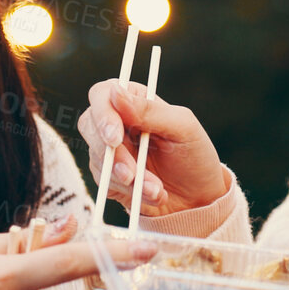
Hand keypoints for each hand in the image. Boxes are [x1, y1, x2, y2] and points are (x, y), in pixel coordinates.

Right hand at [78, 79, 229, 215]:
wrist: (199, 197)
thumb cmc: (195, 155)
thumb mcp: (183, 128)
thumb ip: (150, 110)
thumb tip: (116, 92)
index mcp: (134, 101)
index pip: (102, 95)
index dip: (103, 115)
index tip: (115, 138)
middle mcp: (117, 123)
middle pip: (89, 126)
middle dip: (112, 154)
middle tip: (132, 174)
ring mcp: (110, 151)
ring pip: (98, 159)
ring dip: (128, 178)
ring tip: (157, 188)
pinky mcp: (109, 177)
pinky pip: (104, 183)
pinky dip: (129, 191)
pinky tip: (153, 194)